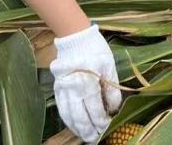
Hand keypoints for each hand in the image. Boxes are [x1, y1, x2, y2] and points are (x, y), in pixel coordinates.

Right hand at [50, 24, 121, 142]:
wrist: (74, 37)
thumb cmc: (95, 50)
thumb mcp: (109, 66)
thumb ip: (112, 89)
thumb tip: (113, 108)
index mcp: (88, 82)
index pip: (94, 109)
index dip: (101, 121)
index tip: (106, 127)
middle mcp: (73, 89)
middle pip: (80, 117)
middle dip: (88, 130)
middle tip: (95, 139)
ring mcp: (63, 89)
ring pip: (68, 115)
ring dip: (77, 128)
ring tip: (85, 136)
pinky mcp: (57, 88)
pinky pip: (61, 108)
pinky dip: (67, 119)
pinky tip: (73, 125)